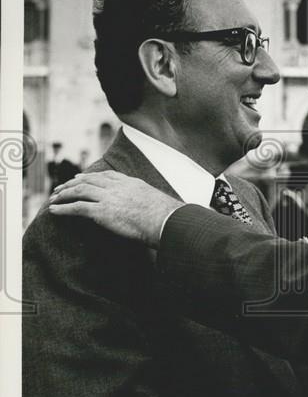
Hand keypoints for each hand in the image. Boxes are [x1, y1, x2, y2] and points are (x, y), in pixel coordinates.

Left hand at [48, 170, 181, 247]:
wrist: (165, 221)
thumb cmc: (166, 217)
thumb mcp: (156, 202)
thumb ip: (145, 201)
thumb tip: (147, 209)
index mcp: (131, 183)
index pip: (107, 175)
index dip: (91, 176)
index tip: (81, 178)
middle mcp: (117, 187)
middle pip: (89, 180)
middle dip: (72, 183)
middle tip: (60, 188)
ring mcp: (109, 198)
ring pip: (80, 191)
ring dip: (63, 194)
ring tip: (53, 199)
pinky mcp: (102, 212)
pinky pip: (77, 208)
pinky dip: (63, 209)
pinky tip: (53, 211)